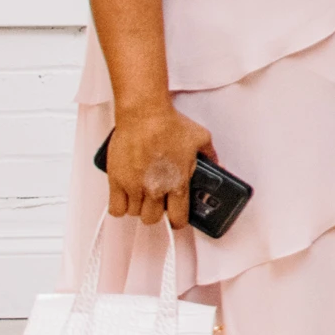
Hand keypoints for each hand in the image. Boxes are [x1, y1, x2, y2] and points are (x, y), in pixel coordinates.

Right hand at [103, 103, 214, 229]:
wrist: (145, 114)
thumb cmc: (170, 124)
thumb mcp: (201, 139)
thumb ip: (211, 156)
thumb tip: (219, 166)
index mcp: (177, 183)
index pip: (178, 218)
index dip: (178, 220)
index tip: (177, 217)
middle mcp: (155, 189)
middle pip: (152, 219)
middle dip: (156, 213)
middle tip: (157, 201)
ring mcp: (134, 186)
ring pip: (134, 214)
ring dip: (139, 207)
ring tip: (141, 195)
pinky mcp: (116, 180)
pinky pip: (115, 208)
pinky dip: (120, 206)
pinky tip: (125, 197)